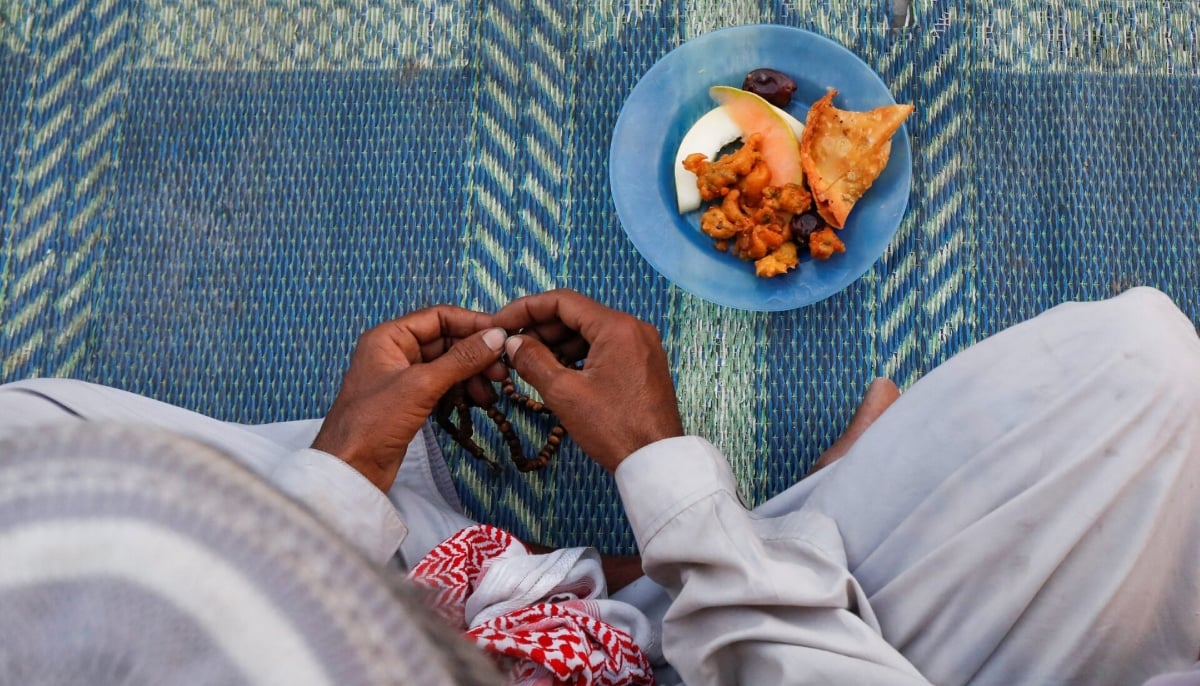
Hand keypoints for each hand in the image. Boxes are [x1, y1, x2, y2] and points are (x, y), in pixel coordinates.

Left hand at [312, 306, 507, 490]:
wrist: (351, 469)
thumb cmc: (373, 422)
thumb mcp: (421, 385)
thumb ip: (461, 359)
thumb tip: (495, 338)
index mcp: (389, 337)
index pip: (438, 317)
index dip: (471, 323)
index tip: (502, 335)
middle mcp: (395, 352)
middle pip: (446, 341)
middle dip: (475, 355)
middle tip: (501, 371)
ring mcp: (402, 378)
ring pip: (447, 366)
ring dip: (472, 376)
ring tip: (490, 394)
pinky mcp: (409, 402)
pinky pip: (443, 387)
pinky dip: (461, 392)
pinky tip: (476, 402)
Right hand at [492, 289, 683, 472]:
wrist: (656, 462)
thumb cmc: (615, 428)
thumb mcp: (564, 393)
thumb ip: (533, 360)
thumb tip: (512, 342)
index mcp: (617, 327)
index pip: (562, 301)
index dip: (526, 308)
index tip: (502, 322)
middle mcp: (633, 328)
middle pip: (576, 315)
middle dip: (540, 328)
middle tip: (511, 347)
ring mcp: (641, 346)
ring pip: (589, 333)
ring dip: (557, 343)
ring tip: (528, 362)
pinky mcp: (642, 364)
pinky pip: (604, 348)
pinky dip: (577, 355)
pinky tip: (556, 372)